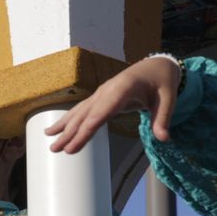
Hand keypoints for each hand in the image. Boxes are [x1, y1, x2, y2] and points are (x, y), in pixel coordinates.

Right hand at [45, 55, 181, 152]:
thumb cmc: (162, 82)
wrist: (156, 66)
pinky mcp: (100, 97)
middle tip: (56, 149)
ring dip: (64, 127)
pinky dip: (68, 120)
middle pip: (86, 114)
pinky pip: (81, 110)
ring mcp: (101, 92)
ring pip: (79, 111)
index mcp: (123, 88)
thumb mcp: (168, 99)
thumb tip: (164, 139)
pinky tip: (55, 129)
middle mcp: (107, 89)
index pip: (102, 112)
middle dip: (70, 133)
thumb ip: (163, 119)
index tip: (75, 144)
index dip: (87, 129)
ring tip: (48, 139)